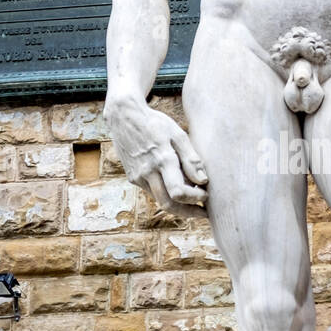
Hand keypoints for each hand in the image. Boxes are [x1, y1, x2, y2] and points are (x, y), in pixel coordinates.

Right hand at [105, 97, 207, 214]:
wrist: (124, 117)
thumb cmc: (155, 124)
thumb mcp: (178, 134)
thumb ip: (191, 158)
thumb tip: (203, 181)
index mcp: (162, 159)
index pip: (179, 192)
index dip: (195, 198)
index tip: (206, 195)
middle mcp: (147, 171)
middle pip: (169, 205)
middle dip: (189, 212)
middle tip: (204, 213)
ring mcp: (138, 176)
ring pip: (160, 200)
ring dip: (179, 205)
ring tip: (194, 200)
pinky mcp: (133, 178)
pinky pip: (153, 192)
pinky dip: (167, 194)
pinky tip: (177, 187)